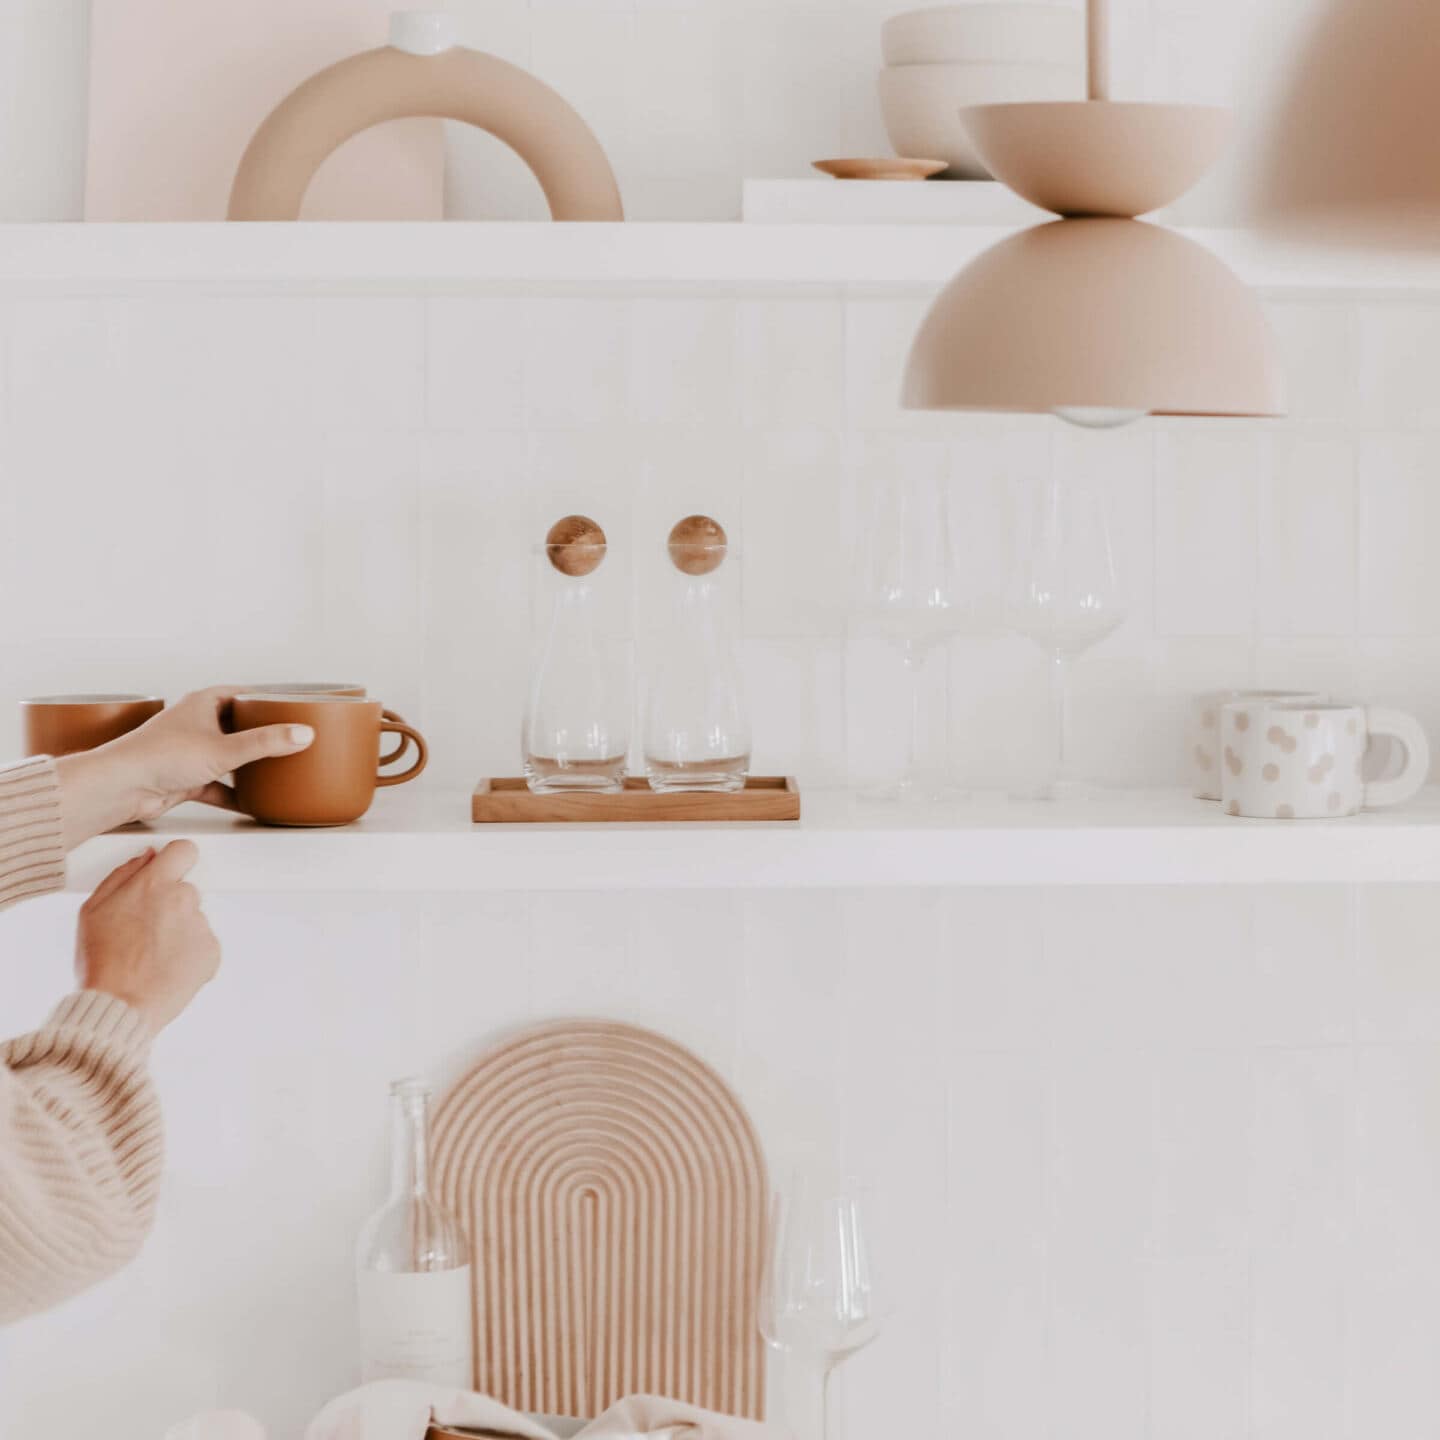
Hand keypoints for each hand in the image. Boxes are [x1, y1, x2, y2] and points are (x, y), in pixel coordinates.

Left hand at [56, 687, 314, 848]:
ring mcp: (191, 752)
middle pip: (238, 724)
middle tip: (289, 738)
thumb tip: (302, 733)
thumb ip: (266, 742)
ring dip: (248, 764)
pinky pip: (218, 785)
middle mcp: (196, 724)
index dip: (264, 698)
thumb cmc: (158, 756)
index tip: (289, 705)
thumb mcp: (224, 748)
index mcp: (203, 703)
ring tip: (276, 768)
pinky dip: (234, 794)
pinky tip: (252, 802)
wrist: (123, 786)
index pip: (241, 693)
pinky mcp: (186, 778)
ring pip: (228, 755)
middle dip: (261, 733)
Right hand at [75, 842, 219, 1034]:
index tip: (170, 871)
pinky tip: (166, 968)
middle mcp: (183, 899)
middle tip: (145, 931)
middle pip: (185, 890)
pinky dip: (189, 954)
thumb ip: (122, 875)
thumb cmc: (102, 962)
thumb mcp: (93, 910)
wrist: (120, 1006)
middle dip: (169, 904)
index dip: (176, 860)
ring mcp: (201, 925)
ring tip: (151, 956)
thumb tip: (146, 857)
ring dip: (178, 932)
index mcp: (154, 884)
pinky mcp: (213, 951)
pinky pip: (202, 945)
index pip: (184, 850)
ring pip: (192, 920)